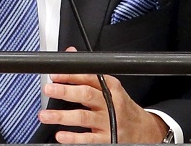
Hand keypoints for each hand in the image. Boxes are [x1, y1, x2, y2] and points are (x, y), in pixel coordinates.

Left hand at [39, 47, 168, 142]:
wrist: (145, 130)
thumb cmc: (123, 107)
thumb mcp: (111, 87)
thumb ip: (89, 72)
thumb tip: (70, 54)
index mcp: (110, 87)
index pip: (89, 77)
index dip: (70, 75)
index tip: (55, 74)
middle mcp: (110, 103)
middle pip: (86, 95)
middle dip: (65, 91)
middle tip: (48, 89)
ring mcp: (109, 122)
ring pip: (84, 117)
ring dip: (62, 116)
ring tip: (45, 115)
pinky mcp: (108, 140)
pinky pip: (89, 139)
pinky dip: (74, 138)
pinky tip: (61, 135)